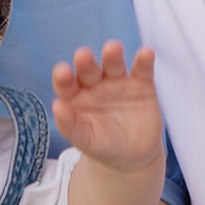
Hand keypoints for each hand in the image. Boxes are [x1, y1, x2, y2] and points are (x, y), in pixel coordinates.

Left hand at [51, 41, 162, 173]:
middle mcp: (95, 84)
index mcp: (76, 96)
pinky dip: (145, 60)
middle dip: (86, 62)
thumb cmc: (103, 145)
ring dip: (113, 56)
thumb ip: (70, 126)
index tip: (63, 72)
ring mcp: (118, 81)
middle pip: (89, 70)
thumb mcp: (86, 140)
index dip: (63, 77)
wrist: (134, 155)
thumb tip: (57, 106)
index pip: (66, 84)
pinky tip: (146, 53)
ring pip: (113, 64)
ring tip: (113, 48)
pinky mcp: (142, 84)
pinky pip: (142, 69)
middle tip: (83, 56)